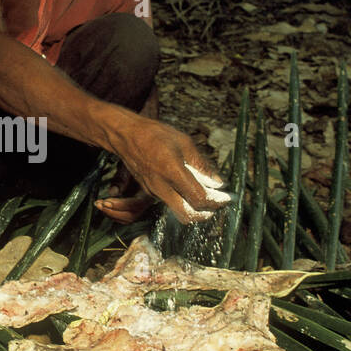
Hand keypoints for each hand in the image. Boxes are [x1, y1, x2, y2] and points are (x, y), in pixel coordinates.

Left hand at [94, 161, 155, 221]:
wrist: (142, 161)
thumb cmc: (136, 160)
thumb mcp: (129, 164)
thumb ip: (122, 178)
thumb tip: (113, 192)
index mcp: (149, 190)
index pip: (136, 204)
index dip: (120, 205)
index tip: (105, 201)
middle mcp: (147, 201)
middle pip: (131, 215)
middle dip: (112, 212)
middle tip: (98, 204)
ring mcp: (141, 205)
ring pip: (127, 218)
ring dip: (111, 214)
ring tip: (99, 204)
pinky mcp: (134, 206)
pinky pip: (125, 216)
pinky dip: (113, 213)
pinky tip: (104, 206)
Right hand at [108, 116, 226, 223]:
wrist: (126, 136)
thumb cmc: (155, 135)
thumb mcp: (184, 143)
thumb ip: (202, 165)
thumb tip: (218, 182)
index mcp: (172, 172)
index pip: (198, 198)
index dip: (215, 202)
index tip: (224, 199)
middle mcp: (161, 186)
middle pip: (187, 215)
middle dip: (204, 214)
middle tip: (214, 204)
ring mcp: (153, 192)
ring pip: (178, 211)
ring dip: (193, 208)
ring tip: (204, 194)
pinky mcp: (149, 192)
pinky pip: (169, 202)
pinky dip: (182, 200)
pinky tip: (187, 187)